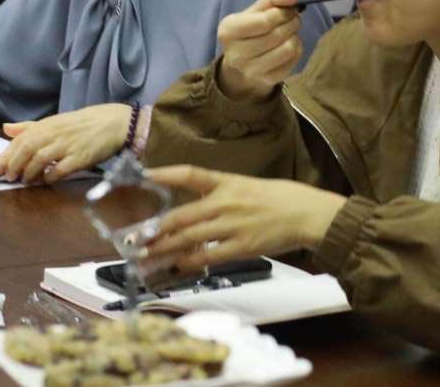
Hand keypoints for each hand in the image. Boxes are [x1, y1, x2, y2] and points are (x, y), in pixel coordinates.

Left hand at [0, 104, 131, 183]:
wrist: (114, 123)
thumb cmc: (83, 124)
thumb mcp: (56, 121)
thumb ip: (30, 127)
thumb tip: (6, 129)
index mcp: (48, 125)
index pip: (21, 139)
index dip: (6, 155)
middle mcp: (55, 134)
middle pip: (27, 149)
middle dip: (13, 165)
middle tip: (7, 178)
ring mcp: (68, 146)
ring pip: (40, 159)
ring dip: (29, 173)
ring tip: (24, 181)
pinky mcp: (80, 158)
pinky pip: (60, 170)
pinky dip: (49, 177)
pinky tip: (46, 181)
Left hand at [139, 165, 346, 272]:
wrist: (308, 214)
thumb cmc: (281, 198)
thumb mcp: (248, 185)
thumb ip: (221, 193)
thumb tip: (196, 206)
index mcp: (228, 182)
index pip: (190, 174)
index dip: (164, 173)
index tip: (143, 175)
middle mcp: (226, 202)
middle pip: (180, 215)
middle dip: (153, 229)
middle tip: (131, 238)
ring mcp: (233, 225)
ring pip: (189, 238)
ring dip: (164, 249)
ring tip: (145, 256)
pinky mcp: (242, 247)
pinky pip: (209, 257)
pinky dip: (189, 262)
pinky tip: (176, 266)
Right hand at [216, 0, 303, 103]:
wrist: (243, 61)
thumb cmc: (251, 28)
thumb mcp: (257, 8)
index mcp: (228, 31)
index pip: (264, 21)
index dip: (283, 12)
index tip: (289, 8)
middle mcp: (235, 54)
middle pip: (277, 35)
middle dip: (292, 22)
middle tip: (293, 18)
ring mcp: (251, 70)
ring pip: (288, 49)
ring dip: (295, 35)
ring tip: (291, 31)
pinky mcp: (267, 80)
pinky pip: (293, 61)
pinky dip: (297, 48)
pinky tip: (289, 44)